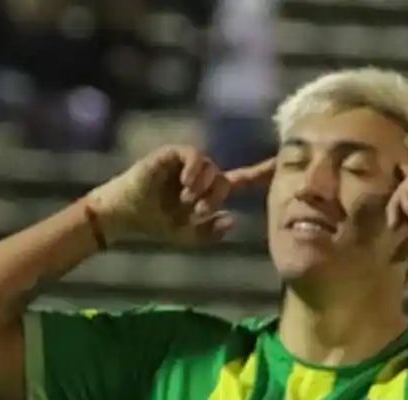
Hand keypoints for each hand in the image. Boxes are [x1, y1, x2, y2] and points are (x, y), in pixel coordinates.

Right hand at [86, 146, 274, 246]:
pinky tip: (187, 184)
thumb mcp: (187, 237)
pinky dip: (194, 170)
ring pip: (211, 168)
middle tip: (198, 212)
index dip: (261, 174)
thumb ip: (211, 233)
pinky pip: (193, 155)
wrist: (125, 216)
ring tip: (186, 201)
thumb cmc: (154, 225)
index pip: (240, 180)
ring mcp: (185, 164)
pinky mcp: (170, 155)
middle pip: (224, 179)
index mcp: (206, 191)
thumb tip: (233, 219)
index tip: (281, 166)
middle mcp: (199, 175)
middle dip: (215, 197)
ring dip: (203, 188)